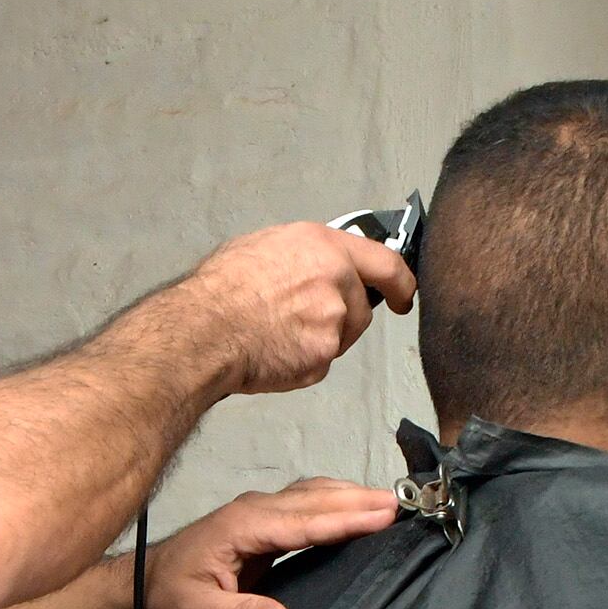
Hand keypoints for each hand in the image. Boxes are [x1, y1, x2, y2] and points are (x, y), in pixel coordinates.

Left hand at [145, 478, 397, 608]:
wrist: (146, 581)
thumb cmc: (170, 596)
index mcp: (242, 528)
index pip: (304, 522)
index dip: (346, 520)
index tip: (384, 515)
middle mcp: (255, 509)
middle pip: (316, 499)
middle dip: (360, 499)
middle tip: (405, 503)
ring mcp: (259, 510)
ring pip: (314, 494)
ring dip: (352, 495)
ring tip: (393, 502)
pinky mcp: (264, 518)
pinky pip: (307, 502)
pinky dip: (337, 500)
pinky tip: (359, 506)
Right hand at [185, 224, 417, 395]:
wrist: (205, 329)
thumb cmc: (221, 288)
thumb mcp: (262, 247)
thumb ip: (302, 256)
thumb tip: (311, 266)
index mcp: (323, 245)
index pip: (384, 262)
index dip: (399, 282)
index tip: (402, 295)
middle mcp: (336, 279)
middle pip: (361, 308)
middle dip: (341, 319)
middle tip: (301, 322)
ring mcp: (334, 320)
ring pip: (341, 337)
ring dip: (320, 340)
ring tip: (277, 334)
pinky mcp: (323, 356)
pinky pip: (320, 362)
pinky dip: (301, 362)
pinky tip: (272, 352)